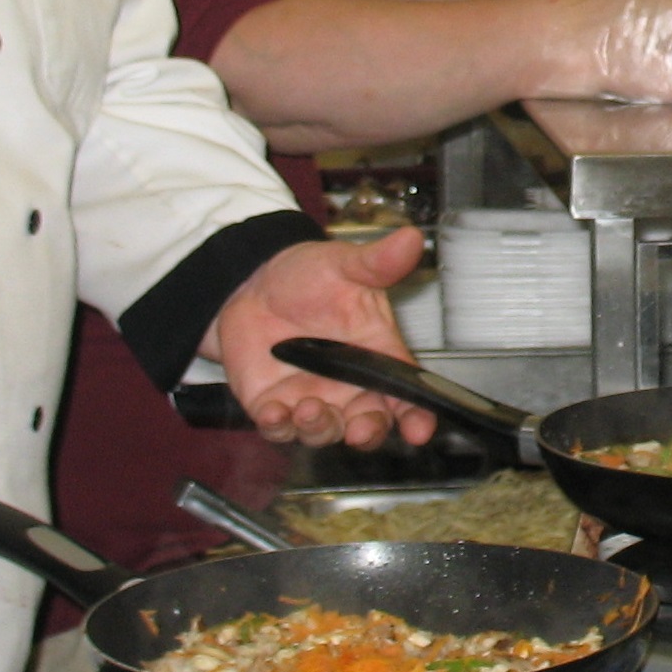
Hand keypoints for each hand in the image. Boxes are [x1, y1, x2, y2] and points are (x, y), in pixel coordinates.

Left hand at [205, 227, 437, 447]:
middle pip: (369, 423)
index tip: (419, 430)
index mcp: (375, 354)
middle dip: (368, 433)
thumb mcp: (343, 264)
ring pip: (326, 432)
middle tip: (360, 429)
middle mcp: (349, 385)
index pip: (404, 391)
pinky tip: (273, 412)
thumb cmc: (307, 276)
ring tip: (308, 409)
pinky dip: (278, 427)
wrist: (251, 282)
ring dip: (320, 429)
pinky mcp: (274, 405)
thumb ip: (377, 261)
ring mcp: (312, 398)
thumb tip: (411, 239)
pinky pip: (279, 429)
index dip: (416, 416)